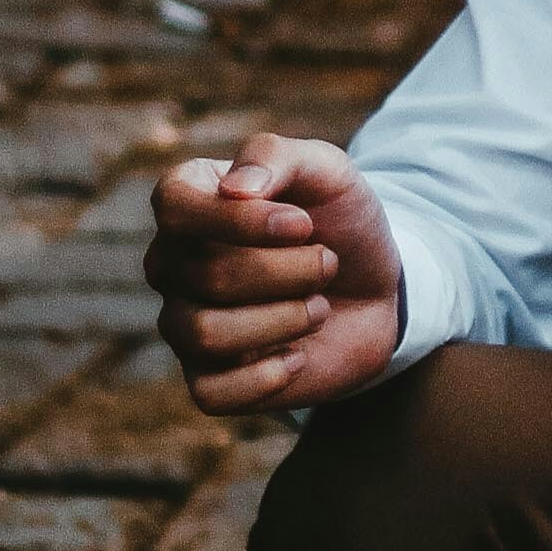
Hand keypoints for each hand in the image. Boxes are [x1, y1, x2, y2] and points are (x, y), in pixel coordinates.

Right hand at [145, 133, 404, 415]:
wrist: (379, 289)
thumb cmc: (341, 222)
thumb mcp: (328, 171)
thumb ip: (278, 158)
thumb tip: (234, 189)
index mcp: (189, 202)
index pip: (173, 205)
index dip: (240, 220)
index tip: (304, 224)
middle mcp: (172, 263)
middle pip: (206, 274)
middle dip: (289, 271)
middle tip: (327, 263)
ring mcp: (184, 322)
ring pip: (205, 334)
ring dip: (283, 319)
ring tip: (318, 307)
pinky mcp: (208, 378)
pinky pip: (209, 393)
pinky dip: (266, 377)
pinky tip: (299, 356)